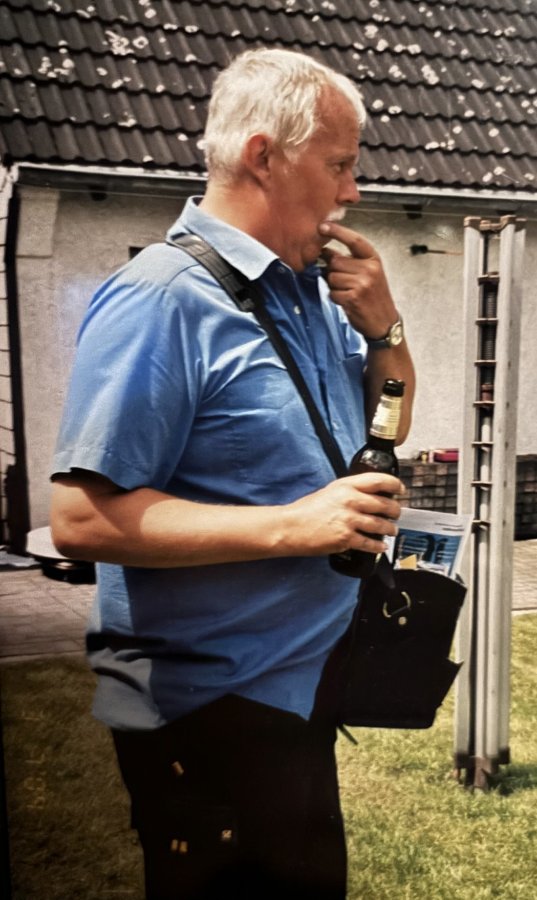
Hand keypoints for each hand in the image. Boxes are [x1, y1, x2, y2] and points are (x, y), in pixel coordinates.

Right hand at [283, 471, 403, 556]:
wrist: (290, 527)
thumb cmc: (306, 510)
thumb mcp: (330, 492)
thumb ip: (349, 492)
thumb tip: (368, 497)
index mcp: (346, 486)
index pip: (379, 480)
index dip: (394, 485)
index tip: (400, 490)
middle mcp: (350, 500)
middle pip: (385, 504)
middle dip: (395, 511)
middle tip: (397, 514)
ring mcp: (349, 520)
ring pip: (381, 525)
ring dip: (390, 529)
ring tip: (392, 530)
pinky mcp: (346, 538)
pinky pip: (370, 543)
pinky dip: (378, 546)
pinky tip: (381, 547)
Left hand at [319, 221, 398, 337]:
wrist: (384, 322)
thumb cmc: (374, 297)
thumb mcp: (369, 273)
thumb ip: (350, 261)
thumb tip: (325, 251)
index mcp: (374, 259)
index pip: (354, 240)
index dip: (337, 231)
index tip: (322, 226)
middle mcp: (370, 269)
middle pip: (336, 261)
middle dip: (333, 271)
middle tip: (345, 282)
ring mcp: (362, 283)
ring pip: (331, 277)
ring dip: (334, 286)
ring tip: (348, 293)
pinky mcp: (353, 297)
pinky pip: (332, 292)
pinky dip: (336, 298)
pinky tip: (347, 301)